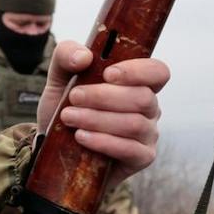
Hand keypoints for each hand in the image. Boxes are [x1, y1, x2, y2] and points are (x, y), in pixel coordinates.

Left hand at [39, 41, 170, 188]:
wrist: (55, 147)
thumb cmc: (65, 108)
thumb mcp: (59, 78)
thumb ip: (66, 56)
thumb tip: (84, 56)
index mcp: (137, 83)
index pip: (157, 72)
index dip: (138, 71)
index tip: (107, 74)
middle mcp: (149, 108)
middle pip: (143, 98)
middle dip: (104, 96)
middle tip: (74, 97)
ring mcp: (148, 134)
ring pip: (134, 123)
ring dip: (98, 119)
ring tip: (69, 117)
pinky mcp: (142, 158)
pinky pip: (131, 149)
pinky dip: (104, 141)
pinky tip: (81, 137)